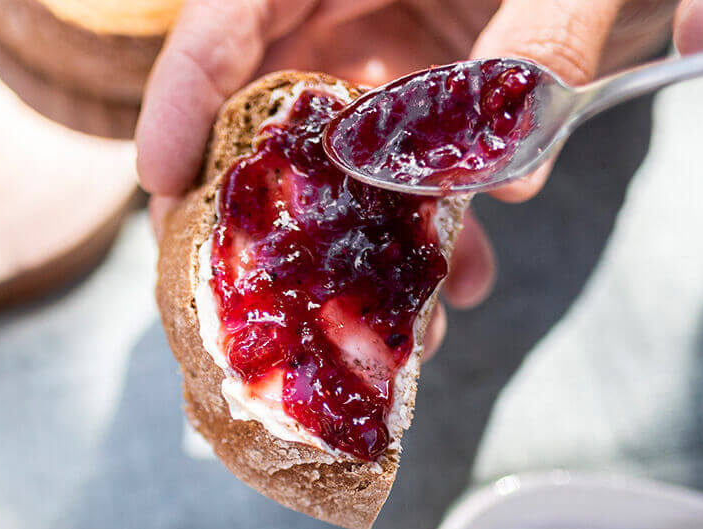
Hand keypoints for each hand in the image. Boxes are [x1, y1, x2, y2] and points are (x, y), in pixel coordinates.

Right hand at [136, 0, 675, 324]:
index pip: (230, 13)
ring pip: (341, 154)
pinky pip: (410, 166)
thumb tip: (502, 154)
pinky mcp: (435, 81)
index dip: (184, 94)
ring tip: (399, 324)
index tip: (161, 181)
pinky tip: (470, 278)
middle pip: (266, 101)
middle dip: (271, 209)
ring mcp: (389, 40)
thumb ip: (542, 32)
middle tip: (259, 294)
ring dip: (365, 241)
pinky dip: (436, 226)